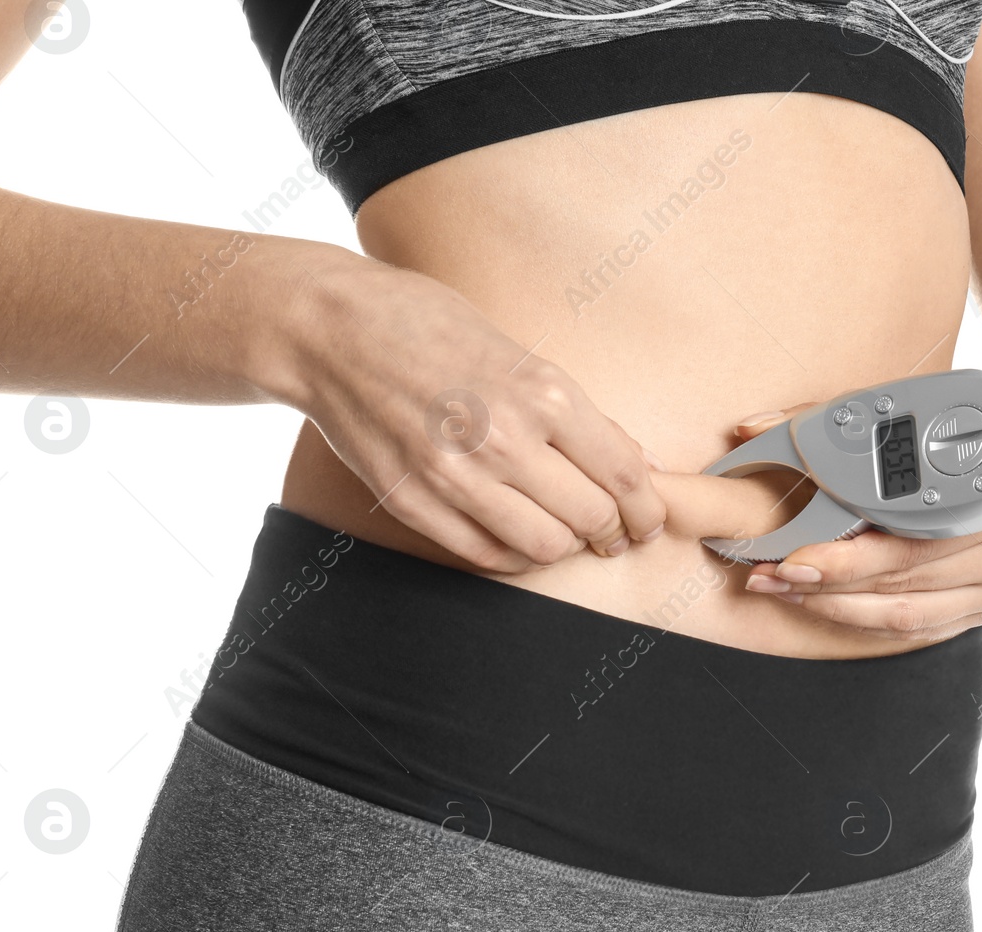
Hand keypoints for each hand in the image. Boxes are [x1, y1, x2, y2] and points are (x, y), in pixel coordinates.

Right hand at [263, 246, 667, 572]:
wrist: (334, 329)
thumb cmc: (430, 326)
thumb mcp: (520, 353)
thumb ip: (577, 414)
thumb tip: (638, 464)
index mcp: (543, 392)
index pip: (623, 475)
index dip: (647, 510)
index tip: (647, 522)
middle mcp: (505, 438)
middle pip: (591, 517)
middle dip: (611, 531)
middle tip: (610, 531)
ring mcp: (456, 476)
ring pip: (544, 547)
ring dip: (562, 544)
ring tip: (559, 528)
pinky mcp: (414, 502)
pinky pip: (487, 554)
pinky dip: (513, 553)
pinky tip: (515, 533)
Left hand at [726, 406, 981, 642]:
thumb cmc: (941, 433)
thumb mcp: (887, 416)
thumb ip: (820, 425)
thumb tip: (748, 428)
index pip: (905, 543)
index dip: (842, 560)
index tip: (790, 561)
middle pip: (899, 584)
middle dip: (825, 585)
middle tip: (770, 578)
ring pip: (904, 615)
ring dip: (836, 607)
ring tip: (785, 590)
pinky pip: (916, 629)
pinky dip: (864, 619)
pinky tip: (822, 603)